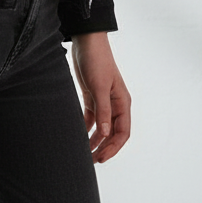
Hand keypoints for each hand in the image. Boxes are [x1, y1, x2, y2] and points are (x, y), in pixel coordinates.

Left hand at [70, 32, 130, 162]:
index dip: (113, 147)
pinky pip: (91, 118)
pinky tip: (79, 136)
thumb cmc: (97, 61)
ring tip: (85, 153)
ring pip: (101, 127)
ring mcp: (103, 101)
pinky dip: (87, 128)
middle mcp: (115, 104)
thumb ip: (103, 111)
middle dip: (104, 147)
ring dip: (95, 140)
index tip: (102, 157)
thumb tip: (106, 134)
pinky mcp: (91, 96)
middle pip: (112, 133)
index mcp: (122, 103)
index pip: (122, 133)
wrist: (86, 42)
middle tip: (92, 160)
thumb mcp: (99, 87)